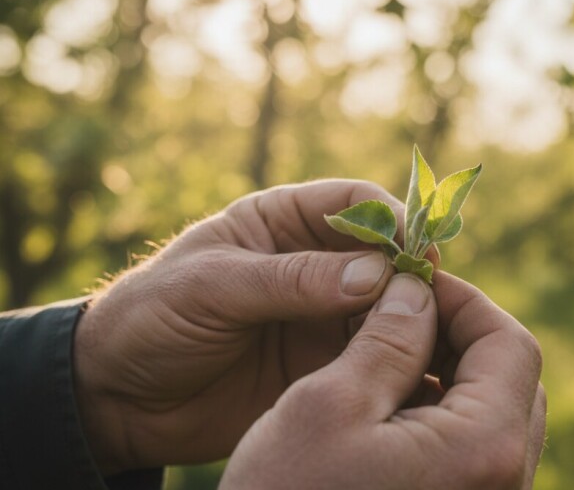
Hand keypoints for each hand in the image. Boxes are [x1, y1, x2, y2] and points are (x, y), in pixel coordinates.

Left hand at [74, 180, 411, 473]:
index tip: (414, 251)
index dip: (392, 220)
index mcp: (283, 223)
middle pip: (385, 256)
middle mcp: (314, 265)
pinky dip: (395, 360)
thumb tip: (376, 274)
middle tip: (428, 302)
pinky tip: (406, 371)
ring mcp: (323, 316)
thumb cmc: (152, 320)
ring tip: (420, 341)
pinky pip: (373, 356)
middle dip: (410, 273)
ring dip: (410, 320)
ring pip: (389, 308)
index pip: (355, 202)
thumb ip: (291, 280)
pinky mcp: (324, 364)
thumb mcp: (212, 288)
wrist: (118, 398)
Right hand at [219, 272, 545, 489]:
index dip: (465, 301)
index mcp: (484, 448)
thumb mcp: (329, 404)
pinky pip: (472, 450)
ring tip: (386, 354)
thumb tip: (419, 292)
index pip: (511, 345)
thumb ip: (388, 339)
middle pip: (510, 379)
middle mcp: (503, 482)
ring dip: (449, 373)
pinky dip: (441, 414)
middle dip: (459, 335)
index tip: (415, 282)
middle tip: (400, 315)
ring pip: (492, 414)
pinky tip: (388, 406)